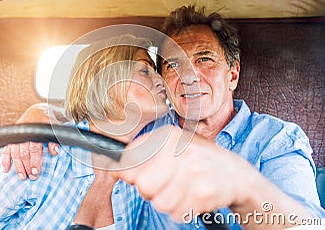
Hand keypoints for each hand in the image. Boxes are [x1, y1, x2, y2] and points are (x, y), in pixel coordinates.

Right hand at [1, 103, 67, 179]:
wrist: (38, 110)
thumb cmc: (48, 121)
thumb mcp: (54, 127)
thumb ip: (54, 140)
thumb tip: (54, 152)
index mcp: (35, 128)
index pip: (34, 147)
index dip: (35, 160)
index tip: (36, 171)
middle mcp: (24, 131)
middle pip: (23, 152)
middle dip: (27, 166)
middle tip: (31, 177)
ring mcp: (16, 134)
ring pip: (14, 152)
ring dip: (17, 166)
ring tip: (21, 176)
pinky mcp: (12, 137)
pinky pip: (6, 149)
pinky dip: (5, 159)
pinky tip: (6, 169)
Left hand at [110, 125, 250, 221]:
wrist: (237, 175)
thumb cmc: (199, 160)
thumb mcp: (172, 147)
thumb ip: (143, 155)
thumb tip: (111, 168)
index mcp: (168, 136)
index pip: (130, 157)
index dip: (128, 172)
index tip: (131, 176)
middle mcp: (180, 150)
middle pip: (142, 184)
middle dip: (151, 190)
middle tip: (166, 184)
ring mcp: (193, 171)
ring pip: (159, 202)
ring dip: (168, 201)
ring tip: (183, 189)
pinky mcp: (203, 192)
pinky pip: (176, 213)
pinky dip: (182, 210)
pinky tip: (193, 197)